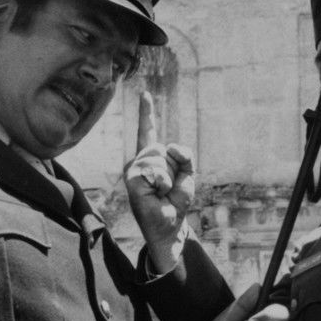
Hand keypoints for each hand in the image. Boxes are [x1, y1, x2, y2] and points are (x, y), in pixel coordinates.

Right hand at [124, 91, 194, 272]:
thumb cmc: (176, 202)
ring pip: (157, 157)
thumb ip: (185, 155)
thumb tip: (168, 146)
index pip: (148, 132)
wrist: (170, 225)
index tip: (145, 95)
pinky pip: (155, 170)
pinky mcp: (132, 179)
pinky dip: (163, 182)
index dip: (146, 114)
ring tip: (162, 191)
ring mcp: (133, 170)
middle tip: (168, 187)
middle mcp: (139, 161)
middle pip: (160, 147)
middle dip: (173, 166)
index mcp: (152, 158)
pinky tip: (156, 193)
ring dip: (168, 177)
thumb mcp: (188, 175)